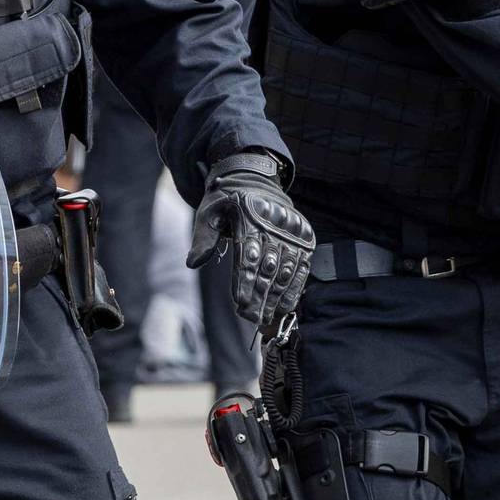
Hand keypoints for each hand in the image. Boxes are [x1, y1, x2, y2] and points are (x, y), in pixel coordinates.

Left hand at [188, 153, 314, 326]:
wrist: (255, 180)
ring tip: (267, 318)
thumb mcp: (209, 213)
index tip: (240, 304)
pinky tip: (285, 307)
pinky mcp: (305, 238)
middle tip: (252, 319)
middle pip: (269, 267)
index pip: (248, 255)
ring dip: (277, 297)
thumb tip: (193, 263)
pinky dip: (294, 289)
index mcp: (249, 215)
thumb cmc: (227, 202)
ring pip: (287, 270)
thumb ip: (203, 239)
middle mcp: (276, 223)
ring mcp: (293, 231)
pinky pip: (302, 267)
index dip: (245, 281)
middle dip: (260, 296)